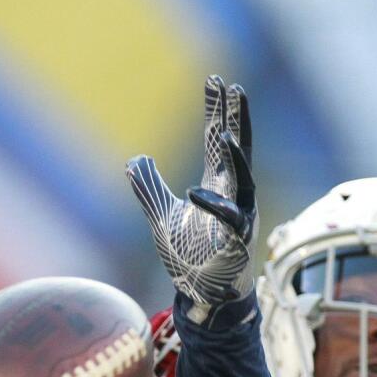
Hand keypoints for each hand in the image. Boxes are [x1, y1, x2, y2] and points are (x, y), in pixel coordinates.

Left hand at [127, 76, 256, 324]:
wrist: (200, 296)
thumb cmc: (189, 257)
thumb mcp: (160, 216)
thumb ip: (149, 188)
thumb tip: (133, 160)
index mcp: (217, 185)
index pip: (217, 140)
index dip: (217, 110)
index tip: (216, 80)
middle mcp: (233, 195)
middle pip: (237, 148)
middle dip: (235, 118)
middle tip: (232, 87)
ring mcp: (239, 217)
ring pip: (243, 179)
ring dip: (236, 155)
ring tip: (224, 131)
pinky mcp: (237, 242)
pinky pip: (228, 219)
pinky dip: (213, 205)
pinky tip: (192, 192)